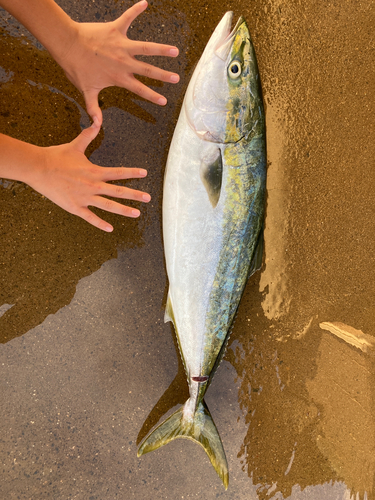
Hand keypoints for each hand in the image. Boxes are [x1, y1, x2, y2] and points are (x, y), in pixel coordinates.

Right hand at [32, 121, 149, 231]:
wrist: (38, 168)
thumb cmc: (56, 156)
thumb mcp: (75, 145)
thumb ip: (88, 135)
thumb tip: (97, 121)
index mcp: (94, 171)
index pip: (118, 172)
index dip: (133, 173)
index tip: (145, 173)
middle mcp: (93, 185)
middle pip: (118, 191)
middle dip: (135, 195)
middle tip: (148, 198)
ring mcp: (84, 198)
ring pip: (108, 206)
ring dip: (124, 210)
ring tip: (137, 214)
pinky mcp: (75, 207)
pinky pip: (90, 217)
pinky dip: (100, 224)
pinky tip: (110, 229)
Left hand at [59, 0, 179, 123]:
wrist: (67, 45)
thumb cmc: (76, 68)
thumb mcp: (86, 91)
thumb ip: (93, 108)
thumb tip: (96, 126)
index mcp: (119, 77)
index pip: (139, 89)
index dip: (152, 96)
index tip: (164, 101)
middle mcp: (124, 62)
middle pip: (148, 70)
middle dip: (163, 76)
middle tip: (176, 78)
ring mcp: (121, 45)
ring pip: (146, 47)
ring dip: (161, 49)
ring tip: (174, 51)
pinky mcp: (115, 30)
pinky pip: (128, 17)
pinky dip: (136, 10)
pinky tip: (145, 3)